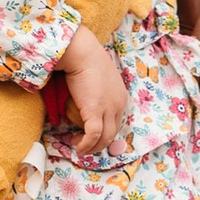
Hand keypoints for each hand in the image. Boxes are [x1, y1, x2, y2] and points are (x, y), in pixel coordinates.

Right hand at [57, 23, 130, 158]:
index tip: (91, 135)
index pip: (116, 122)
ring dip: (92, 147)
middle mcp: (118, 104)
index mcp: (121, 96)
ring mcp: (109, 108)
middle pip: (113, 133)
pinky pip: (93, 135)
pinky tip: (79, 147)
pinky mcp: (95, 111)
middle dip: (99, 143)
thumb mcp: (98, 77)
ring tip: (79, 147)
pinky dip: (86, 144)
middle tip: (84, 144)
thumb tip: (84, 99)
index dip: (105, 132)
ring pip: (105, 137)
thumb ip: (96, 91)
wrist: (82, 52)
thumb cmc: (85, 59)